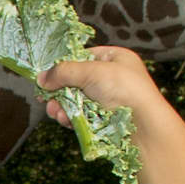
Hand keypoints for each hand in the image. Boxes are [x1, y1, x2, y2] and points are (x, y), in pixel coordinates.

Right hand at [42, 47, 169, 123]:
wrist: (143, 126)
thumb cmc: (124, 90)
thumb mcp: (92, 72)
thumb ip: (64, 72)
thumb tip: (41, 77)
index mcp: (114, 59)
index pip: (82, 57)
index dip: (63, 65)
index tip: (46, 74)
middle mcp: (111, 78)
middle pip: (75, 80)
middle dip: (59, 89)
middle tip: (44, 96)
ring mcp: (106, 100)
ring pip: (74, 100)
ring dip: (61, 105)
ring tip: (54, 111)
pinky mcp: (102, 119)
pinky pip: (79, 115)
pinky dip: (69, 117)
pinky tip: (64, 119)